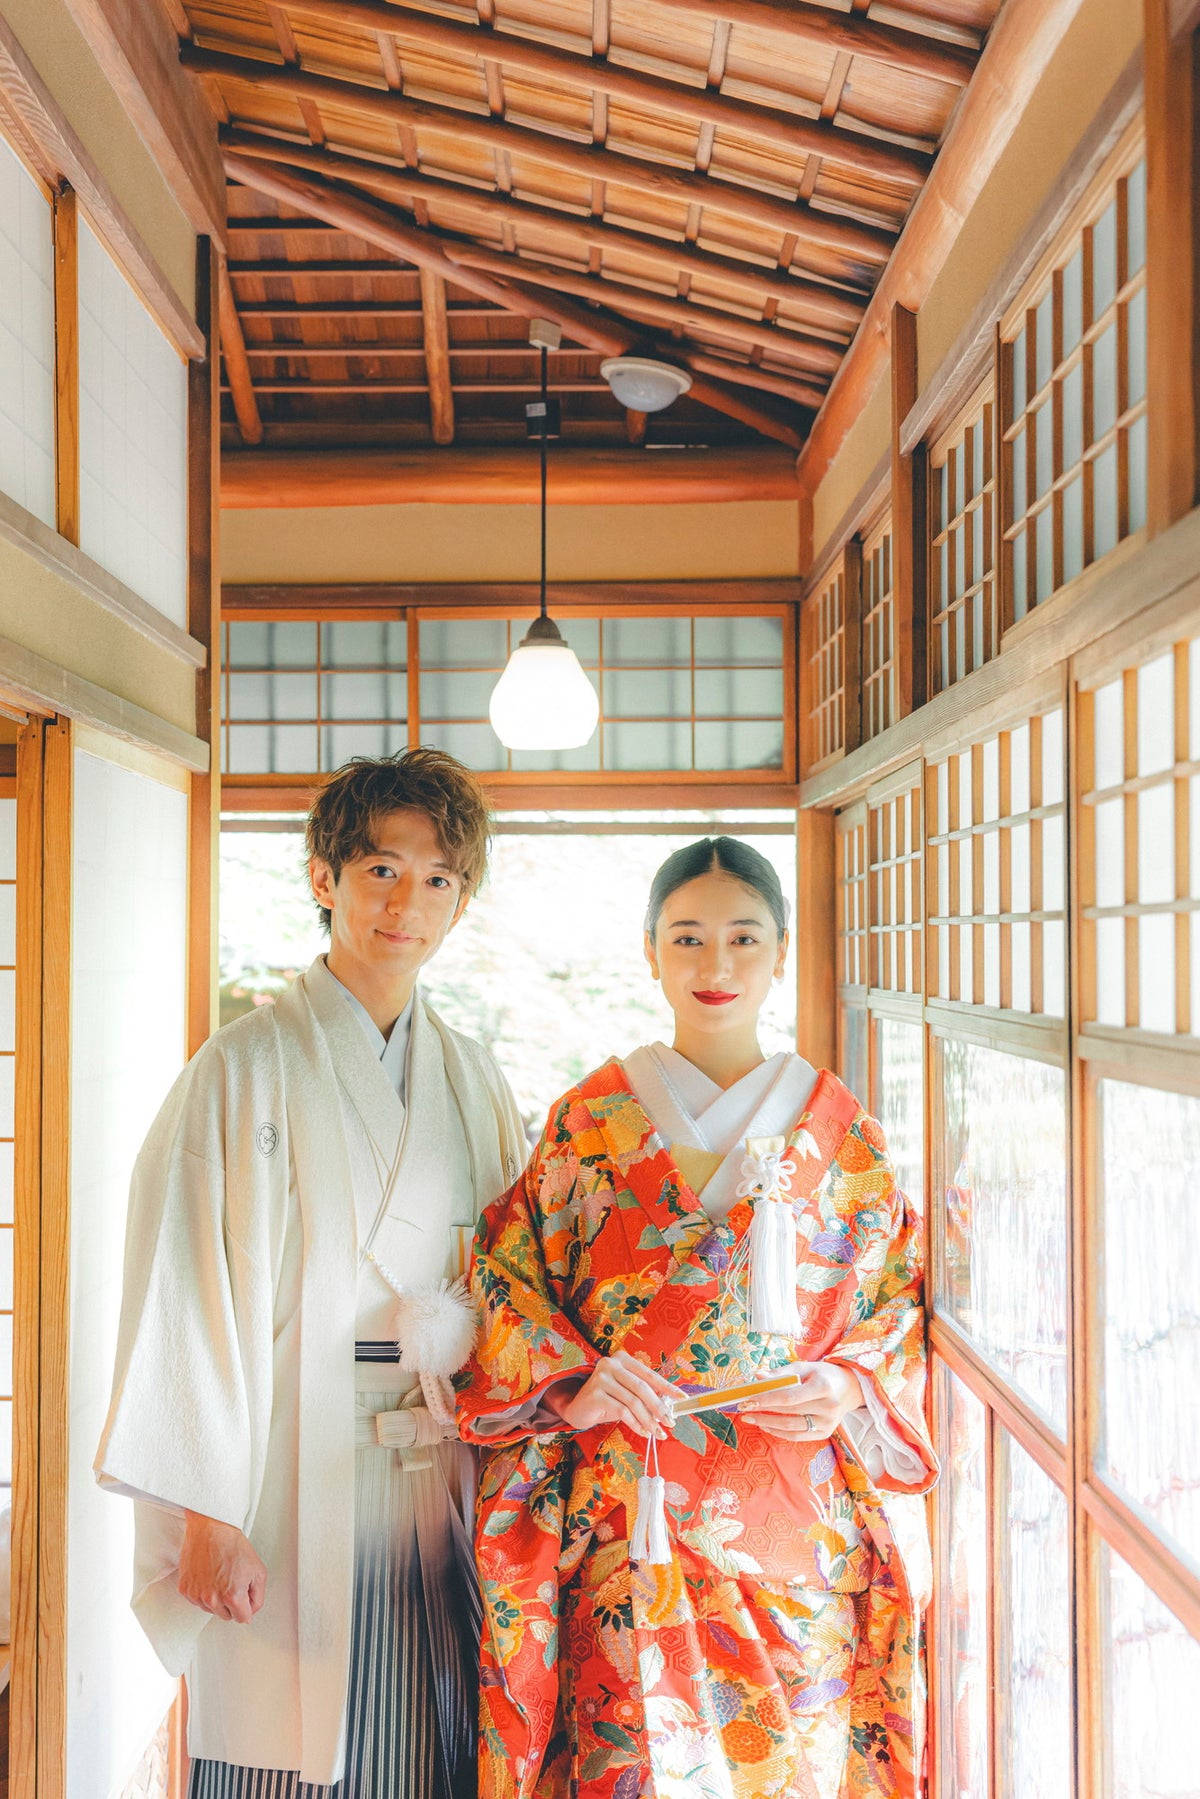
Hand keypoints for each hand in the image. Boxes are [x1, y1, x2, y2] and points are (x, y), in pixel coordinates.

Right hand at [179, 1510, 266, 1622]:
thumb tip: (250, 1613)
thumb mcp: (258, 1571)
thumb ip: (258, 1597)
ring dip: (217, 1598)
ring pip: (211, 1610)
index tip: (245, 1595)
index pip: (243, 1619)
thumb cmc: (233, 1545)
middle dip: (232, 1603)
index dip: (247, 1606)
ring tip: (220, 1576)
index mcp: (233, 1596)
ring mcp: (197, 1595)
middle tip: (233, 1581)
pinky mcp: (185, 1589)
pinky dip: (203, 1592)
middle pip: (226, 1616)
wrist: (211, 1529)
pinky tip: (208, 1575)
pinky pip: (197, 1601)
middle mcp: (212, 1599)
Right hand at [548, 1350, 684, 1439]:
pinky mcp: (595, 1394)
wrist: (578, 1408)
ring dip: (649, 1420)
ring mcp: (601, 1378)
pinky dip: (636, 1424)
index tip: (682, 1397)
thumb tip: (669, 1406)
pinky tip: (643, 1431)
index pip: (649, 1374)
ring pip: (633, 1402)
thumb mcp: (626, 1392)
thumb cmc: (607, 1399)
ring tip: (658, 1433)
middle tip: (670, 1422)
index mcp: (622, 1359)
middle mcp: (611, 1364)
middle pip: (642, 1388)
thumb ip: (643, 1394)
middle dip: (659, 1407)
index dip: (667, 1386)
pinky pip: (622, 1411)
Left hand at [739, 1360, 863, 1442]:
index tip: (748, 1399)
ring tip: (751, 1417)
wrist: (849, 1388)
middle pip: (789, 1412)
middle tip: (744, 1407)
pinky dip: (779, 1432)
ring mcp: (828, 1423)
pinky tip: (766, 1425)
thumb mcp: (805, 1367)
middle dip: (763, 1410)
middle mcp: (828, 1407)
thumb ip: (781, 1373)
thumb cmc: (823, 1375)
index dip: (767, 1399)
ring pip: (792, 1428)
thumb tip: (758, 1377)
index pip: (789, 1396)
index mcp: (823, 1387)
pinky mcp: (825, 1433)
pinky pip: (798, 1436)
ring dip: (767, 1423)